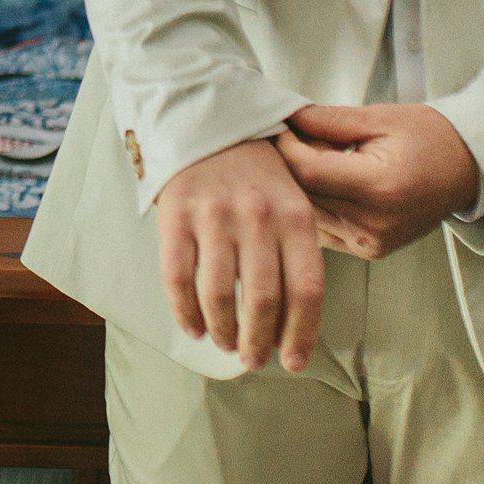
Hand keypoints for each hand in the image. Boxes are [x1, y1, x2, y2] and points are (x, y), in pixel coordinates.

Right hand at [153, 136, 328, 373]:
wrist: (208, 120)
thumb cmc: (256, 172)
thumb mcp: (293, 199)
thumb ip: (296, 251)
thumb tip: (293, 320)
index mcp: (296, 216)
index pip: (307, 289)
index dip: (301, 334)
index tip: (293, 362)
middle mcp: (257, 217)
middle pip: (262, 300)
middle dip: (258, 342)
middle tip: (253, 360)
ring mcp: (214, 215)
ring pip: (218, 295)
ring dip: (223, 331)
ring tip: (226, 344)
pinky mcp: (176, 214)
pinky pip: (177, 278)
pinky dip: (185, 313)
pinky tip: (194, 328)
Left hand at [272, 102, 480, 260]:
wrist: (467, 169)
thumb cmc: (430, 138)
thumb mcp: (379, 118)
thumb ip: (328, 120)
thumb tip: (287, 116)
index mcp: (380, 187)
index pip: (309, 171)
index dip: (286, 147)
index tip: (280, 126)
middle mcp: (375, 223)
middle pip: (304, 195)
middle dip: (289, 164)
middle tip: (290, 136)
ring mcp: (371, 242)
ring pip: (308, 215)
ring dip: (300, 186)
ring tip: (312, 156)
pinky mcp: (369, 250)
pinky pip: (323, 228)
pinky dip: (316, 204)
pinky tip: (326, 180)